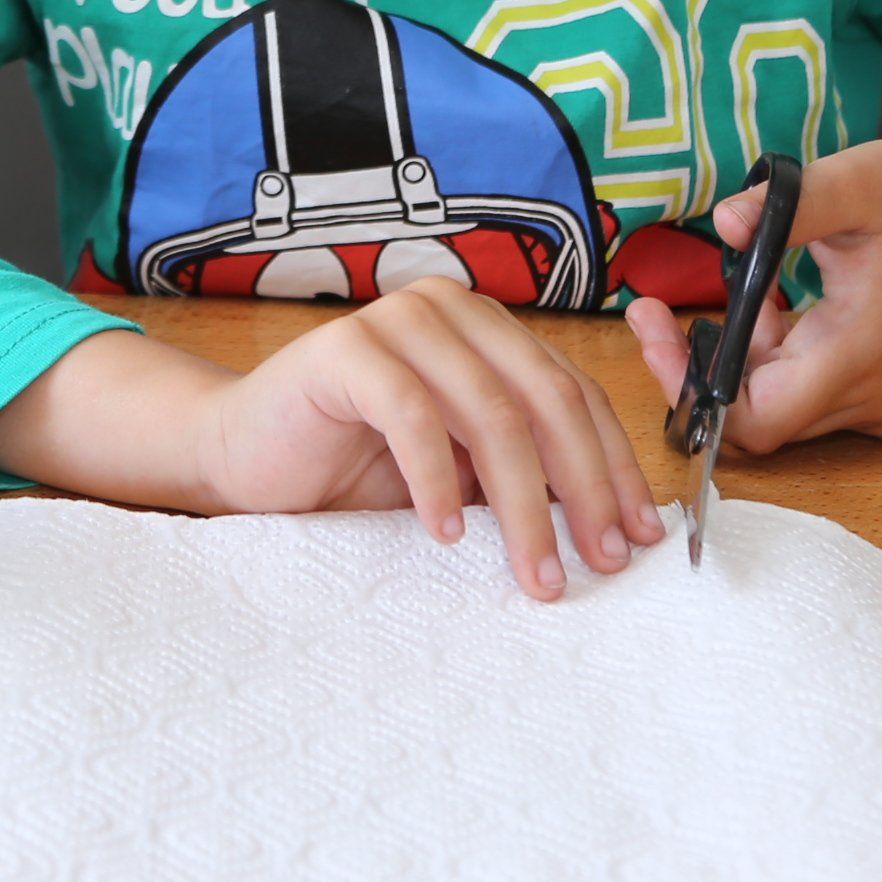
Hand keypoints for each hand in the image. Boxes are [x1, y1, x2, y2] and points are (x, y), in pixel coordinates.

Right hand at [191, 275, 663, 599]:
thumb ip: (525, 472)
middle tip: (596, 562)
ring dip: (523, 503)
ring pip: (491, 410)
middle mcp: (452, 310)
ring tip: (533, 572)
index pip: (576, 392)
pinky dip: (436, 480)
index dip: (614, 466)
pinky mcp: (345, 349)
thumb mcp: (461, 473)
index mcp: (490, 330)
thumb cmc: (356, 468)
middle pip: (546, 398)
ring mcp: (397, 319)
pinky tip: (446, 532)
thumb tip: (616, 524)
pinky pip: (412, 414)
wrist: (244, 457)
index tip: (637, 537)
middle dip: (583, 488)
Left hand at [623, 138, 881, 451]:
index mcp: (864, 352)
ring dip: (743, 360)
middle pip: (759, 417)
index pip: (757, 418)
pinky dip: (778, 361)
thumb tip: (725, 221)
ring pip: (781, 408)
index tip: (657, 332)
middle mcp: (876, 396)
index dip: (693, 388)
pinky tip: (779, 309)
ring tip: (742, 292)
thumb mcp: (859, 181)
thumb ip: (788, 204)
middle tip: (660, 312)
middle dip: (703, 367)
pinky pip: (809, 399)